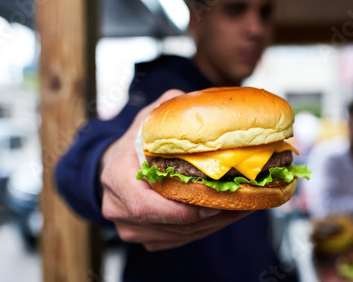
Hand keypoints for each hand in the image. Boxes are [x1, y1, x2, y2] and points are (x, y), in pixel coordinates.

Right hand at [100, 89, 251, 250]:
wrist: (111, 167)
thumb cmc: (132, 145)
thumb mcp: (145, 121)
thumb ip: (167, 110)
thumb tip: (196, 101)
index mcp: (115, 178)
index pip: (146, 206)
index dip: (181, 211)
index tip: (213, 205)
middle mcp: (117, 209)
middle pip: (169, 225)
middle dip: (209, 219)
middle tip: (241, 205)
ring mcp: (128, 228)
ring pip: (177, 237)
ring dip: (211, 226)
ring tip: (240, 209)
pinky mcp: (142, 236)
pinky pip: (176, 241)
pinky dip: (201, 231)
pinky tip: (223, 216)